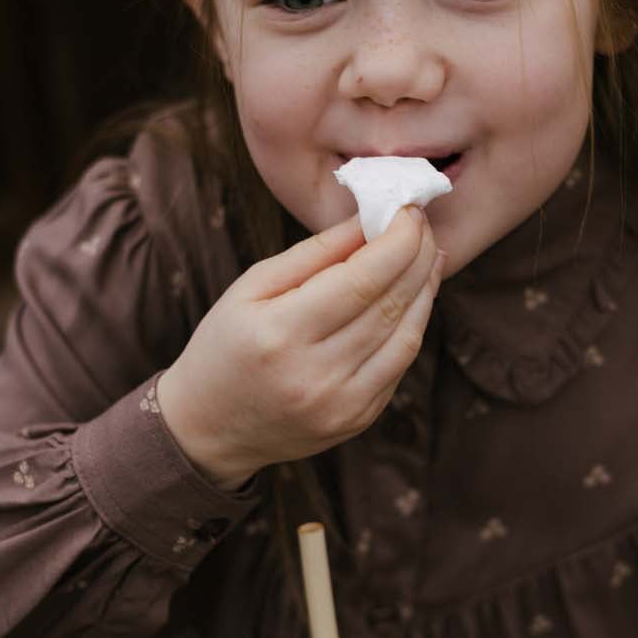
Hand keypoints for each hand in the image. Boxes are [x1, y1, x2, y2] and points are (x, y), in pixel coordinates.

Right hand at [157, 207, 442, 488]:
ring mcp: (342, 405)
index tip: (410, 209)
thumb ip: (316, 253)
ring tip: (427, 256)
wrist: (210, 427)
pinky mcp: (358, 420)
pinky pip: (401, 365)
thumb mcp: (253, 287)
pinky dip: (413, 325)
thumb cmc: (225, 345)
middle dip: (418, 255)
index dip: (398, 240)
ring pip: (407, 336)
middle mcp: (316, 374)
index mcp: (281, 333)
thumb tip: (372, 219)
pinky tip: (412, 298)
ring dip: (426, 289)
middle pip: (391, 304)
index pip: (363, 279)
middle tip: (422, 224)